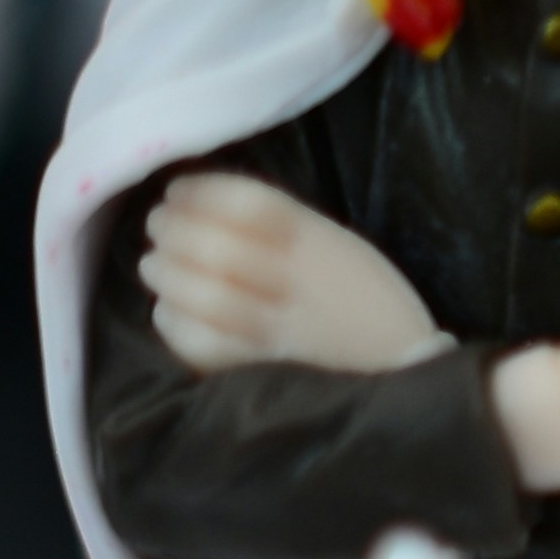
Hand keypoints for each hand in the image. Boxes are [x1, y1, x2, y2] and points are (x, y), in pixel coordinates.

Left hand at [142, 175, 450, 377]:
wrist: (403, 363)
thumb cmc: (365, 295)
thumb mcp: (336, 243)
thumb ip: (284, 221)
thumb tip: (200, 198)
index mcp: (316, 242)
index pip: (245, 202)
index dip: (199, 192)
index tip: (178, 191)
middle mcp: (295, 280)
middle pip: (214, 246)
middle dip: (170, 230)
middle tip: (158, 227)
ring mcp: (276, 328)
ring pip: (200, 294)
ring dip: (165, 274)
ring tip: (156, 266)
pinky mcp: (262, 367)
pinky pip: (200, 344)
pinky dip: (173, 323)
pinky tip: (170, 312)